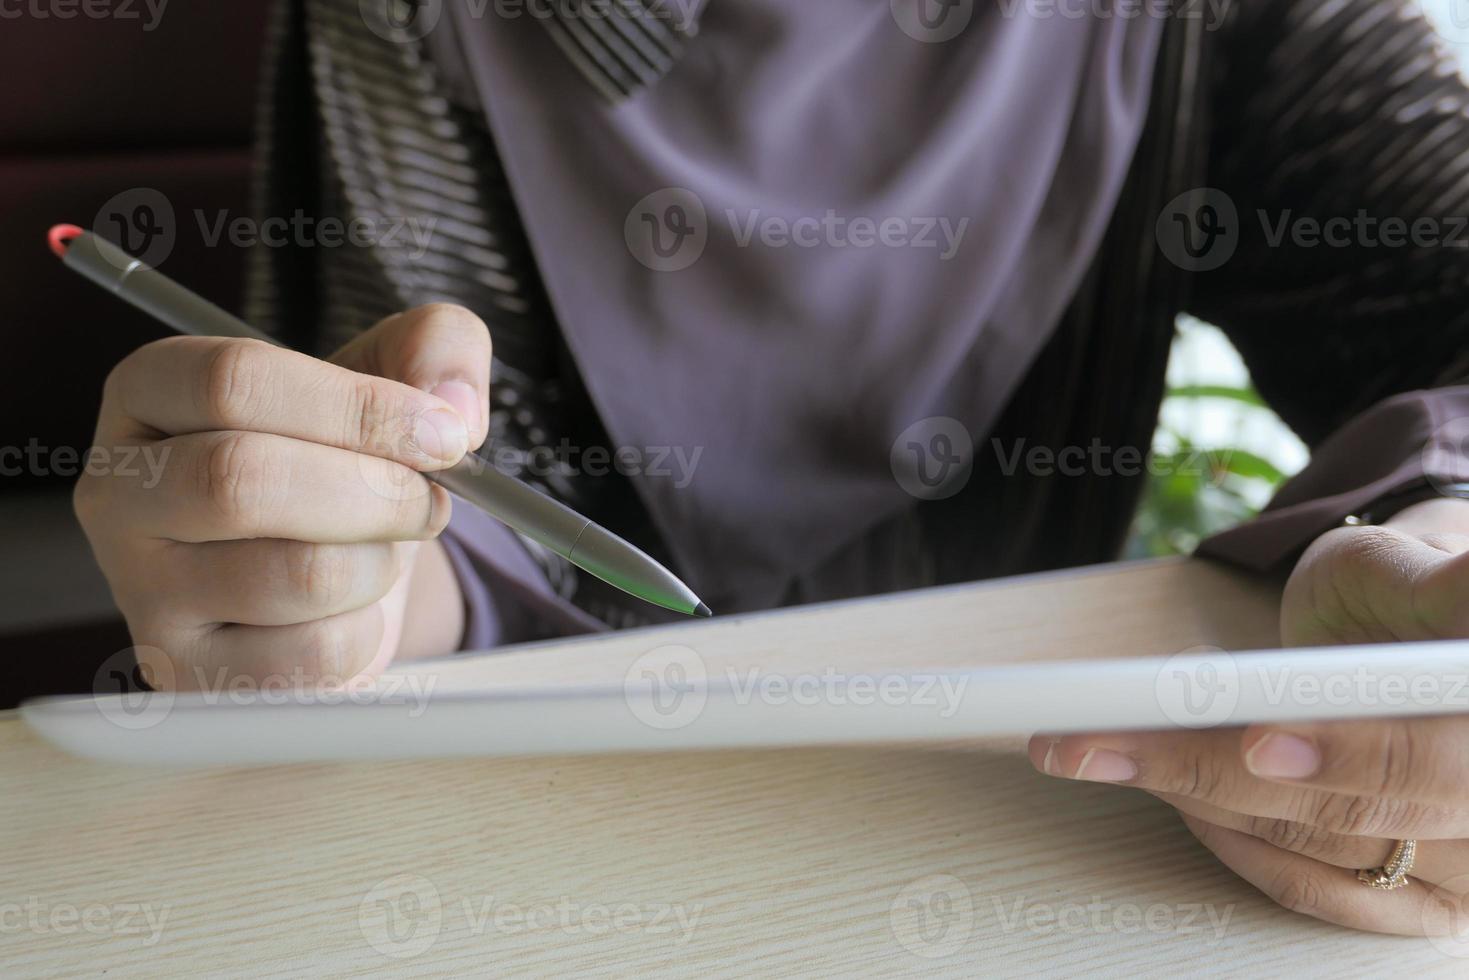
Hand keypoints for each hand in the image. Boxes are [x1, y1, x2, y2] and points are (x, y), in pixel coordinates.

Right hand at [75, 304, 491, 690]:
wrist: (333, 569)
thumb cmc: (343, 459)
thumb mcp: (390, 374)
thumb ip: (435, 347)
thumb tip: (454, 407)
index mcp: (151, 392)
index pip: (234, 381)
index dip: (360, 406)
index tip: (442, 433)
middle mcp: (121, 490)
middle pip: (243, 478)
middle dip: (376, 491)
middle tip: (429, 500)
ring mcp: (143, 591)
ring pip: (295, 574)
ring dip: (379, 562)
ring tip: (382, 550)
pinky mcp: (189, 674)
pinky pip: (312, 655)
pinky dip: (366, 630)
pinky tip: (353, 610)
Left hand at [1029, 498, 1468, 934]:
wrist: (1417, 636)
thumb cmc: (1405, 595)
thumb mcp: (1406, 570)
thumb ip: (1424, 589)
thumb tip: (1454, 592)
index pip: (1434, 759)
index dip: (1349, 755)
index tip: (1257, 743)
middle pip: (1352, 811)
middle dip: (1210, 771)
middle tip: (1096, 742)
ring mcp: (1464, 864)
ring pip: (1318, 851)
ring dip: (1198, 800)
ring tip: (1097, 748)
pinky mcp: (1418, 899)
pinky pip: (1312, 890)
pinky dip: (1233, 842)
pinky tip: (1168, 793)